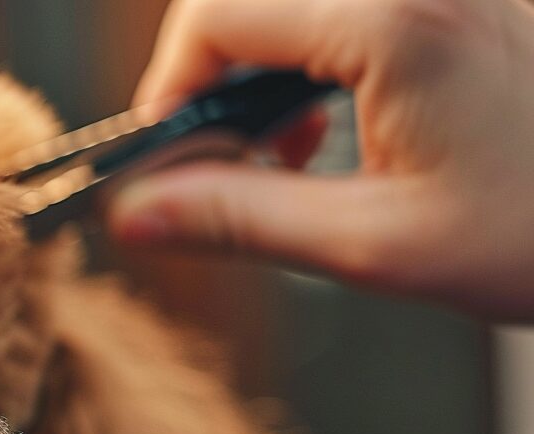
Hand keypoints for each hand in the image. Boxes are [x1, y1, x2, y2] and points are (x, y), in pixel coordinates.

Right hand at [108, 0, 533, 319]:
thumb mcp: (376, 242)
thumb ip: (239, 218)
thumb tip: (137, 214)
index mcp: (392, 21)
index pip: (216, 17)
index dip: (170, 89)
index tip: (170, 153)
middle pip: (252, 0)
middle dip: (217, 75)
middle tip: (231, 158)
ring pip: (299, 3)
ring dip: (270, 66)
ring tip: (294, 150)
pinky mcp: (463, 10)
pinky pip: (353, 10)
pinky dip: (322, 55)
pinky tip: (343, 121)